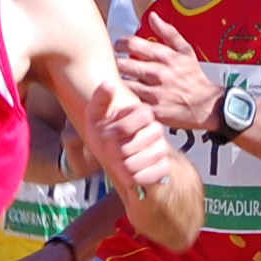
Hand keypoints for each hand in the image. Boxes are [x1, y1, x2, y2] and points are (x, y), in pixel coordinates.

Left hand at [85, 79, 179, 195]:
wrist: (113, 156)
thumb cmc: (104, 133)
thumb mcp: (96, 114)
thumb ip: (100, 98)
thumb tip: (109, 84)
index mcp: (142, 113)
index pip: (138, 117)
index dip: (118, 129)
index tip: (106, 134)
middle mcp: (156, 129)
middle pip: (135, 143)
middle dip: (117, 150)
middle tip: (111, 151)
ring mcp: (161, 148)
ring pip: (143, 159)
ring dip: (125, 165)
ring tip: (119, 162)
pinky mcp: (164, 166)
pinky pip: (154, 174)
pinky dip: (137, 177)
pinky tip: (129, 173)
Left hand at [116, 17, 218, 129]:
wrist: (207, 106)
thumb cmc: (194, 78)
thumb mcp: (186, 51)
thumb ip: (168, 32)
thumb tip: (153, 17)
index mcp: (166, 57)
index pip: (133, 44)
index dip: (121, 44)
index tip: (119, 46)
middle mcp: (159, 74)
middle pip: (124, 64)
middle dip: (118, 63)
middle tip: (119, 64)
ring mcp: (155, 93)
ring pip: (125, 83)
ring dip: (122, 81)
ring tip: (124, 80)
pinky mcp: (153, 110)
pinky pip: (132, 101)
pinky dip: (128, 98)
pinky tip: (130, 96)